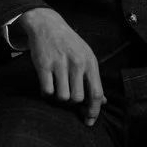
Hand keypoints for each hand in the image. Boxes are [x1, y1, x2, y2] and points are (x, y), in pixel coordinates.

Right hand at [19, 8, 104, 126]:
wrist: (47, 25)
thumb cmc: (69, 44)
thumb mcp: (86, 57)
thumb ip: (93, 79)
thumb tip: (102, 101)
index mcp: (90, 62)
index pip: (96, 93)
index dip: (93, 111)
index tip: (89, 121)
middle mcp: (77, 63)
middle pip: (78, 98)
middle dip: (72, 103)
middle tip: (68, 96)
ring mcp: (60, 64)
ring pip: (62, 97)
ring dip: (59, 99)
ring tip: (57, 89)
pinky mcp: (43, 65)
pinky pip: (47, 91)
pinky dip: (47, 94)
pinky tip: (47, 86)